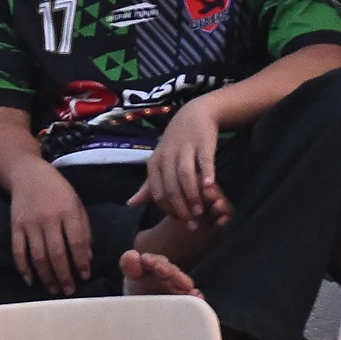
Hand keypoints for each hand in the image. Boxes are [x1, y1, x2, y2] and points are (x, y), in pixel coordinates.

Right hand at [7, 159, 93, 292]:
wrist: (26, 173)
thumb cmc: (57, 189)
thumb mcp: (77, 204)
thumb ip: (83, 230)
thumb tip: (87, 259)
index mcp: (67, 211)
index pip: (76, 242)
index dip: (81, 262)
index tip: (85, 276)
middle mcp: (48, 218)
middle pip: (56, 253)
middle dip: (64, 275)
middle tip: (69, 291)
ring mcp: (29, 222)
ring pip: (37, 255)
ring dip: (46, 276)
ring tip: (54, 289)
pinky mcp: (15, 225)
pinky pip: (17, 249)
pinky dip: (23, 267)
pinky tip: (30, 280)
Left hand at [130, 96, 229, 228]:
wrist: (194, 114)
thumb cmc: (176, 143)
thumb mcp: (159, 162)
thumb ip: (148, 185)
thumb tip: (130, 204)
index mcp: (154, 162)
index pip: (157, 191)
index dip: (168, 209)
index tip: (180, 222)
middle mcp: (166, 156)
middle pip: (171, 186)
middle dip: (180, 208)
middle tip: (192, 225)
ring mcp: (184, 149)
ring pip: (185, 175)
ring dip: (192, 195)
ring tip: (200, 212)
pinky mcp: (202, 143)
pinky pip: (203, 160)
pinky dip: (206, 173)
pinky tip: (210, 186)